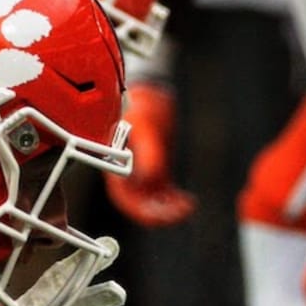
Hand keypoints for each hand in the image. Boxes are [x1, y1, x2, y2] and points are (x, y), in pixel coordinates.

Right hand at [106, 82, 196, 225]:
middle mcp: (127, 173)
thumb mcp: (146, 127)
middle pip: (139, 205)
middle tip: (181, 212)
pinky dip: (174, 200)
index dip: (141, 212)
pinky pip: (162, 193)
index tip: (162, 214)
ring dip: (168, 209)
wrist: (151, 91)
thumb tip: (149, 179)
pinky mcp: (155, 169)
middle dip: (159, 214)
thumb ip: (148, 153)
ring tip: (188, 206)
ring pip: (152, 202)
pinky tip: (189, 201)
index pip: (125, 199)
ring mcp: (142, 173)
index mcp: (116, 165)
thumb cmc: (142, 105)